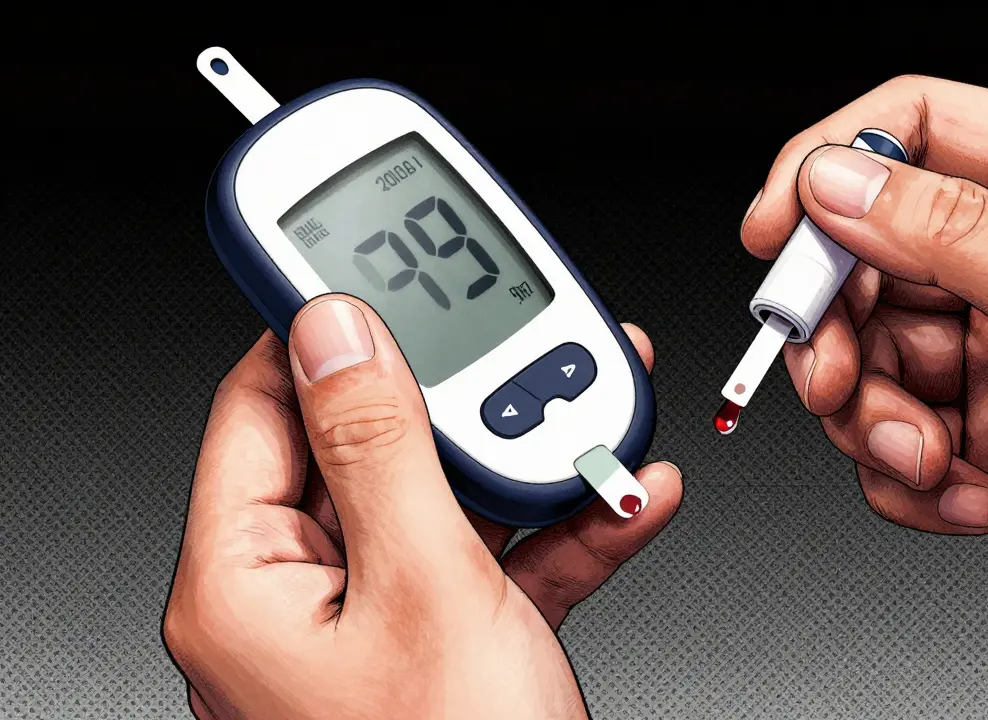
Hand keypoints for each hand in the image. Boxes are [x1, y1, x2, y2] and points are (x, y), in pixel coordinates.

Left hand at [162, 295, 682, 717]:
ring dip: (528, 454)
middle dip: (463, 390)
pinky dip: (561, 527)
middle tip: (518, 340)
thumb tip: (340, 333)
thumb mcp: (426, 593)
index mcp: (246, 582)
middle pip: (371, 442)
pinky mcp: (445, 649)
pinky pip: (498, 560)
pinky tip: (622, 496)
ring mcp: (376, 626)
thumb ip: (384, 453)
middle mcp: (299, 599)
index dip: (320, 321)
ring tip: (593, 409)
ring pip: (447, 497)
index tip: (372, 259)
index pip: (263, 402)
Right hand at [741, 75, 987, 673]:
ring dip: (873, 419)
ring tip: (930, 455)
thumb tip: (836, 183)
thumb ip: (951, 235)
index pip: (910, 129)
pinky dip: (907, 478)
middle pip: (863, 257)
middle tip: (839, 375)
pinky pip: (888, 444)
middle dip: (837, 326)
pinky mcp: (981, 441)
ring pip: (864, 360)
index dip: (827, 171)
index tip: (774, 235)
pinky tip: (971, 495)